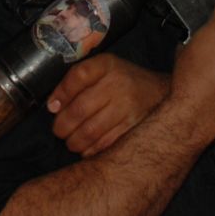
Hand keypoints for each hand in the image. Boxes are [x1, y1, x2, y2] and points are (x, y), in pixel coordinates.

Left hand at [47, 54, 169, 157]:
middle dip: (62, 125)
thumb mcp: (103, 69)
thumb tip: (53, 106)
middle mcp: (119, 84)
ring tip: (71, 141)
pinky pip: (104, 144)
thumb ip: (76, 81)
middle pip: (80, 109)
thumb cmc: (123, 82)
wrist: (161, 93)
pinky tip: (87, 147)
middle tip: (59, 130)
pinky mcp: (134, 128)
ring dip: (74, 141)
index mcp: (107, 65)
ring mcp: (128, 107)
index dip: (61, 94)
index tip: (53, 107)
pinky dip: (90, 150)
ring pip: (90, 131)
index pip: (78, 76)